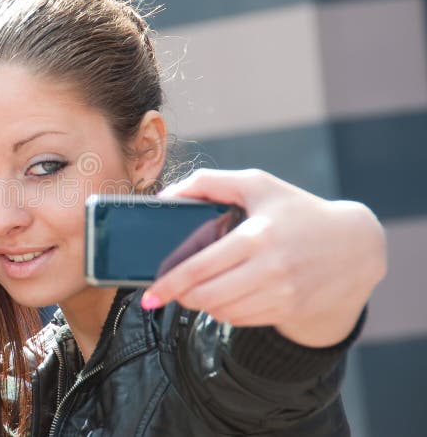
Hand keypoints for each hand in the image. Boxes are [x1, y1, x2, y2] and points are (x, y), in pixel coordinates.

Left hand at [142, 168, 385, 347]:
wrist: (353, 247)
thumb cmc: (296, 210)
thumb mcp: (257, 184)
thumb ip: (208, 183)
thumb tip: (166, 196)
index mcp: (258, 235)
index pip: (201, 268)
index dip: (169, 284)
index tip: (149, 295)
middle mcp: (271, 269)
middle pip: (207, 296)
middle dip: (180, 296)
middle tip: (169, 290)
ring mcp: (282, 294)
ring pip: (222, 311)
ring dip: (202, 303)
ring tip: (199, 287)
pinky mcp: (288, 310)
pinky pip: (241, 319)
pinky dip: (225, 310)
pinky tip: (226, 293)